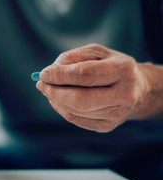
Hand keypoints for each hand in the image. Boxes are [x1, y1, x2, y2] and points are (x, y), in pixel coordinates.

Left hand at [35, 43, 161, 131]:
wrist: (137, 89)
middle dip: (55, 92)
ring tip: (50, 89)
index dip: (60, 75)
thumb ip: (72, 58)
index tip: (43, 74)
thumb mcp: (96, 53)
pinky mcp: (107, 126)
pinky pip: (76, 119)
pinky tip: (59, 100)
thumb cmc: (111, 66)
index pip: (85, 75)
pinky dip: (62, 109)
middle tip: (41, 85)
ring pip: (75, 111)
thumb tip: (49, 73)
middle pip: (80, 99)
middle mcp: (124, 95)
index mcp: (123, 70)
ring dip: (56, 100)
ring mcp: (117, 114)